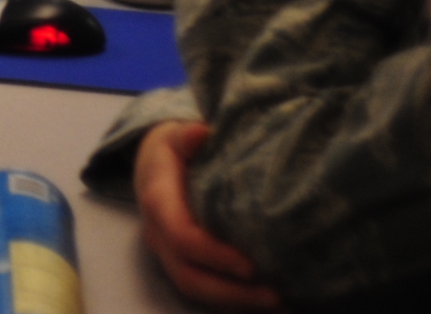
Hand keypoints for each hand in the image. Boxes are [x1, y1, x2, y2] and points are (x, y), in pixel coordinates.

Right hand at [136, 122, 280, 309]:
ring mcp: (167, 253)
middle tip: (276, 296)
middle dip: (231, 292)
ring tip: (279, 302)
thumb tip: (200, 132)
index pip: (182, 237)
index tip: (252, 265)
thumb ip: (186, 135)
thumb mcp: (175, 134)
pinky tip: (265, 298)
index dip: (215, 255)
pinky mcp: (182, 263)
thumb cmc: (173, 148)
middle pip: (188, 275)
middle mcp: (158, 235)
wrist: (152, 163)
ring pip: (195, 288)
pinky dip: (233, 298)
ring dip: (235, 300)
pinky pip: (204, 287)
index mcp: (157, 202)